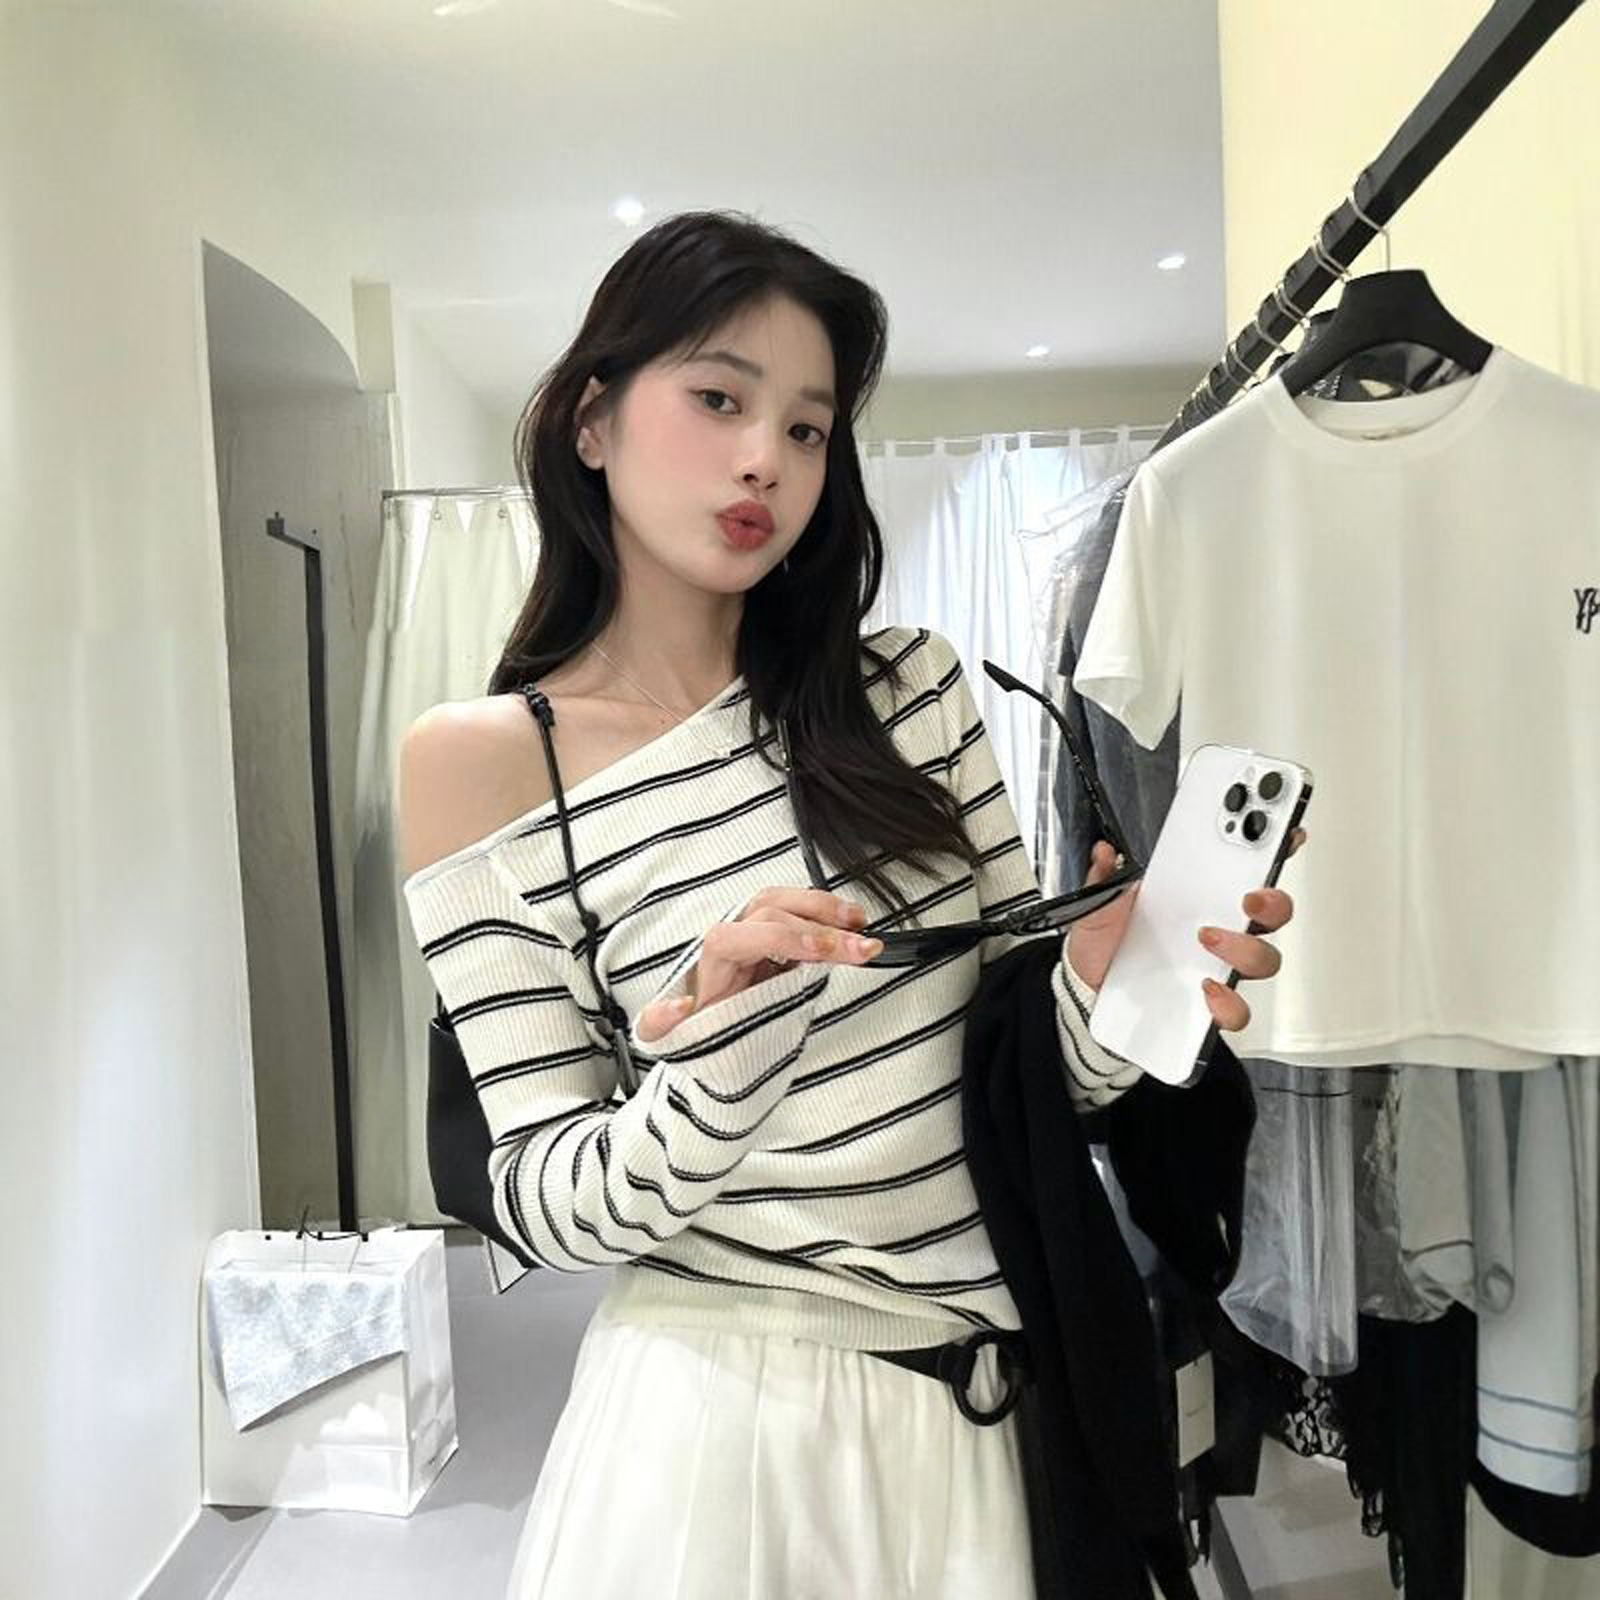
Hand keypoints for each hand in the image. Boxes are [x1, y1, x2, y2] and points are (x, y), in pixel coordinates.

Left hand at [635, 887, 882, 1043]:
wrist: (709, 1033)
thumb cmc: (696, 1030)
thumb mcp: (668, 1036)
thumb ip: (660, 1023)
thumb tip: (677, 1007)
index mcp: (711, 957)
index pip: (745, 934)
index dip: (784, 937)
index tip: (819, 952)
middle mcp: (732, 936)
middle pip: (772, 910)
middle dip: (821, 927)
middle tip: (859, 948)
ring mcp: (755, 932)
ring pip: (787, 902)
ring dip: (828, 910)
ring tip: (862, 929)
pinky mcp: (777, 938)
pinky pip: (801, 914)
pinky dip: (830, 917)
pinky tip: (855, 930)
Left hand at [1064, 829, 1307, 1033]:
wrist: (1087, 992)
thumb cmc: (1107, 946)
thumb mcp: (1101, 905)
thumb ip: (1105, 878)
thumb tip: (1105, 854)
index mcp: (1201, 900)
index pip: (1247, 871)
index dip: (1273, 849)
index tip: (1282, 833)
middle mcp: (1221, 933)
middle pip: (1273, 915)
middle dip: (1273, 900)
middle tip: (1250, 896)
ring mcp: (1219, 970)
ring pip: (1263, 959)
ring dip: (1245, 947)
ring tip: (1208, 938)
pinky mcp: (1209, 1007)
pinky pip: (1237, 1010)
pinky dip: (1229, 1002)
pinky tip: (1207, 988)